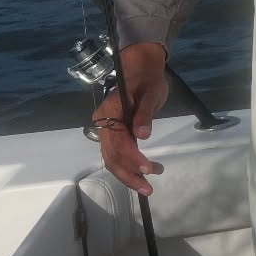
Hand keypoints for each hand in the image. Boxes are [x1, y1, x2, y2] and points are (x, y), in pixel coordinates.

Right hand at [94, 41, 168, 195]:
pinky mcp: (113, 132)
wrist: (140, 67)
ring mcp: (107, 129)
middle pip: (111, 156)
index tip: (149, 170)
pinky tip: (140, 174)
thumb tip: (142, 135)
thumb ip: (145, 113)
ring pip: (112, 158)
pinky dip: (126, 166)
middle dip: (129, 174)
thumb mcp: (152, 92)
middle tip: (148, 189)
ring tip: (148, 186)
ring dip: (128, 174)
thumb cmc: (148, 79)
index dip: (133, 159)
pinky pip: (116, 153)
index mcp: (110, 112)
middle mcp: (103, 123)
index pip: (119, 142)